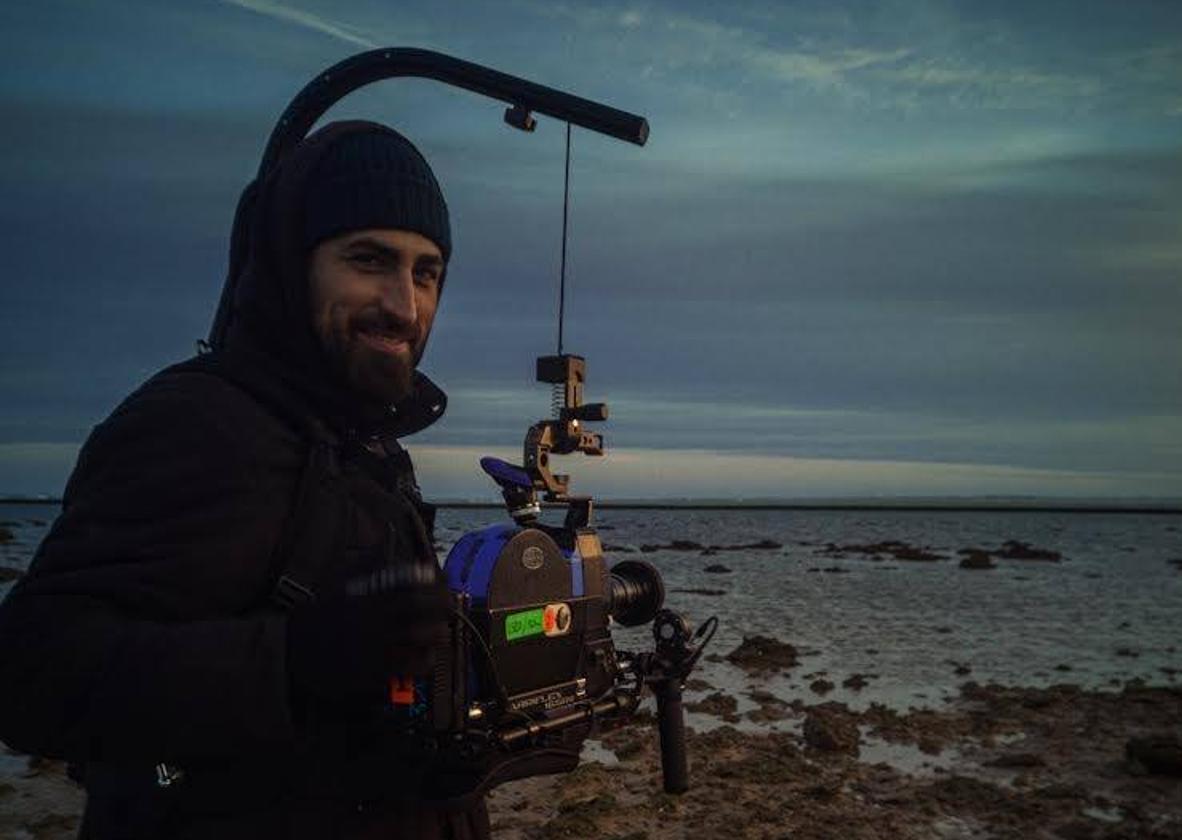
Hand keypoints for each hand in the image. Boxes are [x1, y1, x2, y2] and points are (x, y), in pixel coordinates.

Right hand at [285, 559, 449, 702]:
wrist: (292, 651)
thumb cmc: (319, 614)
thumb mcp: (338, 582)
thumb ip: (364, 564)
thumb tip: (385, 543)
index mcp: (368, 597)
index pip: (411, 586)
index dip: (433, 584)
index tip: (443, 582)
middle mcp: (375, 620)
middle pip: (421, 609)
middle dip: (442, 606)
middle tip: (450, 607)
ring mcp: (375, 647)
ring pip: (420, 637)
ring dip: (436, 632)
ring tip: (441, 630)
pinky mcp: (373, 672)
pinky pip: (409, 666)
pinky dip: (423, 660)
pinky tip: (426, 656)